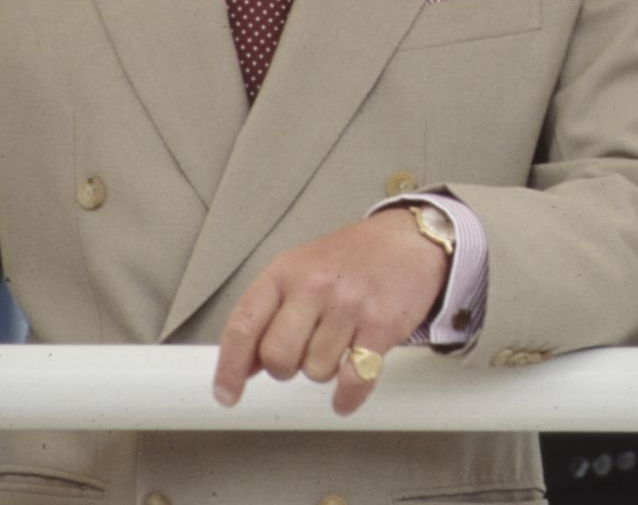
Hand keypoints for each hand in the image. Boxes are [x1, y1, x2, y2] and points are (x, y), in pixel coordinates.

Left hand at [213, 207, 448, 414]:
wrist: (411, 239)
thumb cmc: (354, 257)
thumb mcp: (302, 269)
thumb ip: (270, 312)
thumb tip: (244, 366)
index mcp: (286, 271)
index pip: (243, 325)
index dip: (229, 368)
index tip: (226, 395)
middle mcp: (315, 286)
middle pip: (277, 357)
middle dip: (286, 367)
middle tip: (303, 353)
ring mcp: (349, 305)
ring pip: (315, 371)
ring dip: (324, 370)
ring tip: (340, 343)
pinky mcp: (381, 325)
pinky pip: (353, 380)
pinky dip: (347, 396)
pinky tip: (347, 394)